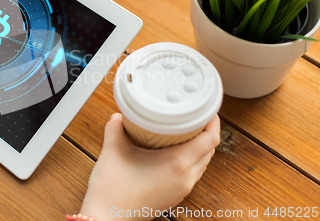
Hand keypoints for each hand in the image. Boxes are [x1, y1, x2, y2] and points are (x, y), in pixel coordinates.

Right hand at [79, 113, 219, 220]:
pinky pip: (191, 173)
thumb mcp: (112, 150)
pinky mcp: (174, 196)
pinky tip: (170, 152)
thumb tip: (118, 116)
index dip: (213, 122)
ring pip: (202, 163)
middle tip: (193, 117)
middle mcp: (185, 178)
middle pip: (209, 150)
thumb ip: (115, 128)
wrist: (106, 217)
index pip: (211, 139)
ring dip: (198, 146)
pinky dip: (188, 160)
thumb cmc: (113, 191)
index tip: (206, 110)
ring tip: (183, 132)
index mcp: (177, 164)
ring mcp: (181, 189)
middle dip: (205, 131)